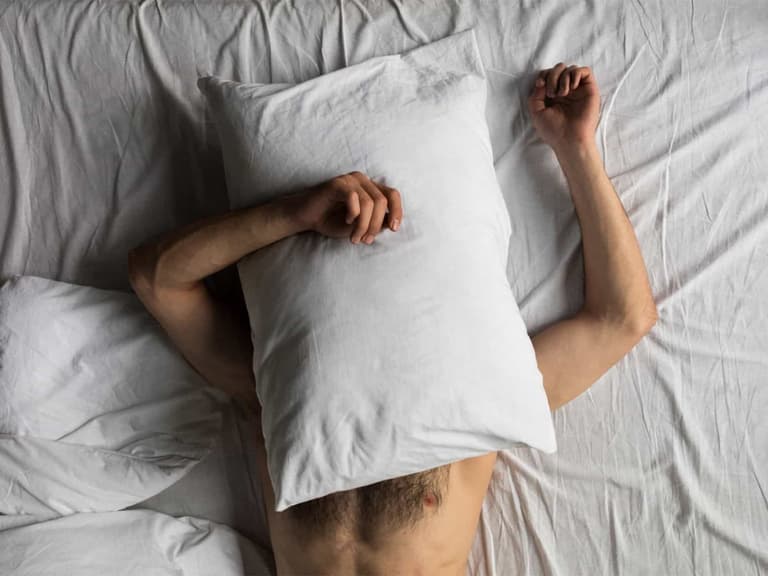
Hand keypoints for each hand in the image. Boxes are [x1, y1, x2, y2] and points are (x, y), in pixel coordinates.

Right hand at [288, 171, 402, 243]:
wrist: (307, 219)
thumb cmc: (332, 221)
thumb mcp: (360, 226)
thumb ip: (376, 223)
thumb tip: (391, 223)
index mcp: (371, 189)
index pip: (393, 195)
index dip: (397, 211)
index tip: (394, 229)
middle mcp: (363, 181)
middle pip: (382, 201)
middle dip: (376, 225)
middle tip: (366, 240)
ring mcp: (351, 180)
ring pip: (370, 203)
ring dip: (364, 225)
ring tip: (355, 238)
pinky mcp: (339, 183)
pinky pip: (355, 198)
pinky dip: (353, 215)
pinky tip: (346, 221)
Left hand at [528, 63, 599, 151]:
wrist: (569, 140)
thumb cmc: (553, 130)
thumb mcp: (536, 112)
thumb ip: (535, 95)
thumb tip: (542, 81)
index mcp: (552, 95)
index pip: (548, 74)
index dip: (543, 76)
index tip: (540, 85)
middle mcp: (565, 91)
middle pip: (558, 68)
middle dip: (552, 76)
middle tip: (552, 93)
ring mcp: (578, 90)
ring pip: (570, 68)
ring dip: (563, 78)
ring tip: (562, 94)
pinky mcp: (589, 89)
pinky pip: (585, 70)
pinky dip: (576, 74)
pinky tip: (572, 88)